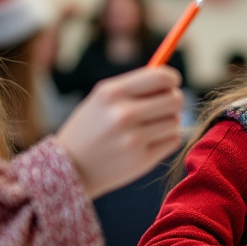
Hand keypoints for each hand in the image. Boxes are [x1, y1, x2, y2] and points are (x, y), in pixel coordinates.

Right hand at [54, 66, 182, 197]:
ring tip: (148, 127)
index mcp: (112, 93)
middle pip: (175, 100)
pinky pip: (174, 140)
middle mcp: (123, 114)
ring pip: (175, 121)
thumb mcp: (102, 99)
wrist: (70, 168)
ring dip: (168, 122)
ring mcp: (133, 139)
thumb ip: (135, 86)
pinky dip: (166, 139)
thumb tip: (171, 79)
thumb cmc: (91, 127)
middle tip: (162, 107)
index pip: (162, 77)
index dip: (172, 79)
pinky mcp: (142, 160)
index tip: (170, 84)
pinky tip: (148, 141)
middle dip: (173, 101)